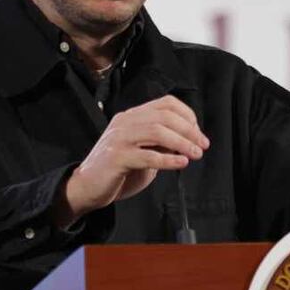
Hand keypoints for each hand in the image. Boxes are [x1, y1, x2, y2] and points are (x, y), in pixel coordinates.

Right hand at [52, 95, 208, 226]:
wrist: (87, 186)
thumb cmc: (118, 169)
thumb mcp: (144, 150)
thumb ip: (162, 142)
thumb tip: (190, 140)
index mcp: (132, 116)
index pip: (165, 103)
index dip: (187, 115)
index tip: (198, 133)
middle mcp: (125, 122)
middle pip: (164, 116)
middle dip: (189, 130)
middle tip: (202, 145)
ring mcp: (119, 138)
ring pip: (157, 132)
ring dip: (181, 143)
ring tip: (194, 154)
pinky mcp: (116, 157)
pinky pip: (147, 155)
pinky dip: (168, 159)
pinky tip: (180, 163)